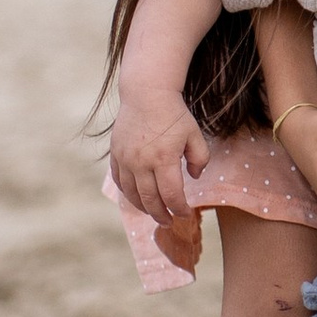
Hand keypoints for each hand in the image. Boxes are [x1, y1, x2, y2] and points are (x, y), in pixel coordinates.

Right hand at [111, 88, 210, 237]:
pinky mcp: (116, 154)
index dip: (179, 209)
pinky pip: (120, 181)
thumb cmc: (174, 114)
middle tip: (169, 222)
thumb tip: (194, 178)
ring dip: (144, 208)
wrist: (146, 94)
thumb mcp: (195, 135)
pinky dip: (128, 193)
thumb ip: (200, 159)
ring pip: (132, 194)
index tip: (186, 214)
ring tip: (154, 213)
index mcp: (164, 159)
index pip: (171, 195)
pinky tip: (137, 197)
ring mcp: (126, 159)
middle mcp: (141, 163)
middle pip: (150, 200)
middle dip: (161, 215)